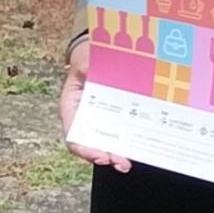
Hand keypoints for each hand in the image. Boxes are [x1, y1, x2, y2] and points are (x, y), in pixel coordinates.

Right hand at [59, 39, 131, 170]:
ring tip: (128, 162)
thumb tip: (95, 71)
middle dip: (106, 156)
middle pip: (91, 144)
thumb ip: (89, 65)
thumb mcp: (86, 57)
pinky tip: (141, 148)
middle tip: (121, 163)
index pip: (72, 133)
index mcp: (72, 105)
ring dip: (117, 155)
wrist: (103, 49)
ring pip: (107, 143)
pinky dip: (129, 144)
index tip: (100, 155)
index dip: (84, 148)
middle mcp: (86, 117)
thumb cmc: (90, 54)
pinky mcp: (118, 118)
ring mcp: (103, 119)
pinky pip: (123, 134)